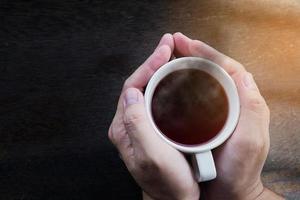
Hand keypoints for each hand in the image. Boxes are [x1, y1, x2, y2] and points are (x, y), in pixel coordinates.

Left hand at [108, 34, 199, 199]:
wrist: (174, 198)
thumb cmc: (166, 182)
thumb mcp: (151, 155)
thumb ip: (137, 124)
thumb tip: (132, 93)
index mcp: (125, 127)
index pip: (132, 86)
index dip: (148, 66)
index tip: (164, 51)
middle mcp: (129, 123)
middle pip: (138, 83)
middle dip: (153, 62)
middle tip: (168, 46)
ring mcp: (140, 125)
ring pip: (147, 89)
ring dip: (158, 70)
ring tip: (172, 56)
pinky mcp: (152, 127)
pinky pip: (155, 99)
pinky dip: (165, 84)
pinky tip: (175, 79)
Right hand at [173, 32, 282, 199]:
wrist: (226, 192)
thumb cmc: (238, 171)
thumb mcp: (250, 142)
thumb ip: (251, 110)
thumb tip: (244, 76)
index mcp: (244, 102)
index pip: (226, 67)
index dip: (206, 53)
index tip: (187, 44)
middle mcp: (231, 102)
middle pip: (212, 69)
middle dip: (194, 53)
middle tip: (175, 43)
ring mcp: (216, 110)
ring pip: (201, 80)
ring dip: (186, 65)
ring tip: (170, 56)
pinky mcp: (203, 119)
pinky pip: (193, 95)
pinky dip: (182, 84)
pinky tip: (170, 81)